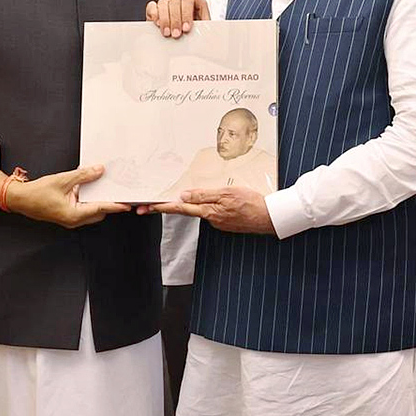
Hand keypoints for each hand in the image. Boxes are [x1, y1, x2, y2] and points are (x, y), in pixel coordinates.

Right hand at [8, 166, 130, 228]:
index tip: (127, 204)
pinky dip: (87, 199)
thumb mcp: (63, 180)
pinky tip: (87, 187)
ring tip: (102, 186)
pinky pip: (82, 208)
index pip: (100, 208)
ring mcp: (69, 219)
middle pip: (98, 212)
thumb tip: (99, 170)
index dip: (115, 205)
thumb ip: (83, 175)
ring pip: (90, 211)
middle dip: (107, 202)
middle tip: (116, 191)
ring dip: (96, 200)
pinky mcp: (66, 215)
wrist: (20, 199)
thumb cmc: (37, 193)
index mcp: (73, 215)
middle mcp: (73, 220)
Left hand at [144, 186, 275, 234]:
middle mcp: (211, 219)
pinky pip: (211, 212)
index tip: (147, 207)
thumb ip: (204, 195)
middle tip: (145, 206)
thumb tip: (183, 196)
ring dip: (190, 205)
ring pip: (200, 211)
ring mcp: (218, 222)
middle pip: (186, 210)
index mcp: (209, 211)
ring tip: (180, 197)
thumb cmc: (251, 203)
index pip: (180, 208)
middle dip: (166, 207)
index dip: (162, 207)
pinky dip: (206, 207)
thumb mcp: (226, 193)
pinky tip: (212, 201)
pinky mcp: (225, 223)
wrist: (270, 218)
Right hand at [146, 0, 209, 37]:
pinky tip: (158, 24)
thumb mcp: (204, 22)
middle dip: (175, 20)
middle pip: (175, 1)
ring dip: (165, 19)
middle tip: (176, 34)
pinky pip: (151, 6)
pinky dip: (154, 14)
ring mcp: (165, 7)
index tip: (186, 28)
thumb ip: (201, 4)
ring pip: (163, 3)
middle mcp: (177, 4)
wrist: (185, 50)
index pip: (187, 0)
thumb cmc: (195, 36)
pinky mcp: (154, 12)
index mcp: (190, 4)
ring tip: (167, 33)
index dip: (186, 14)